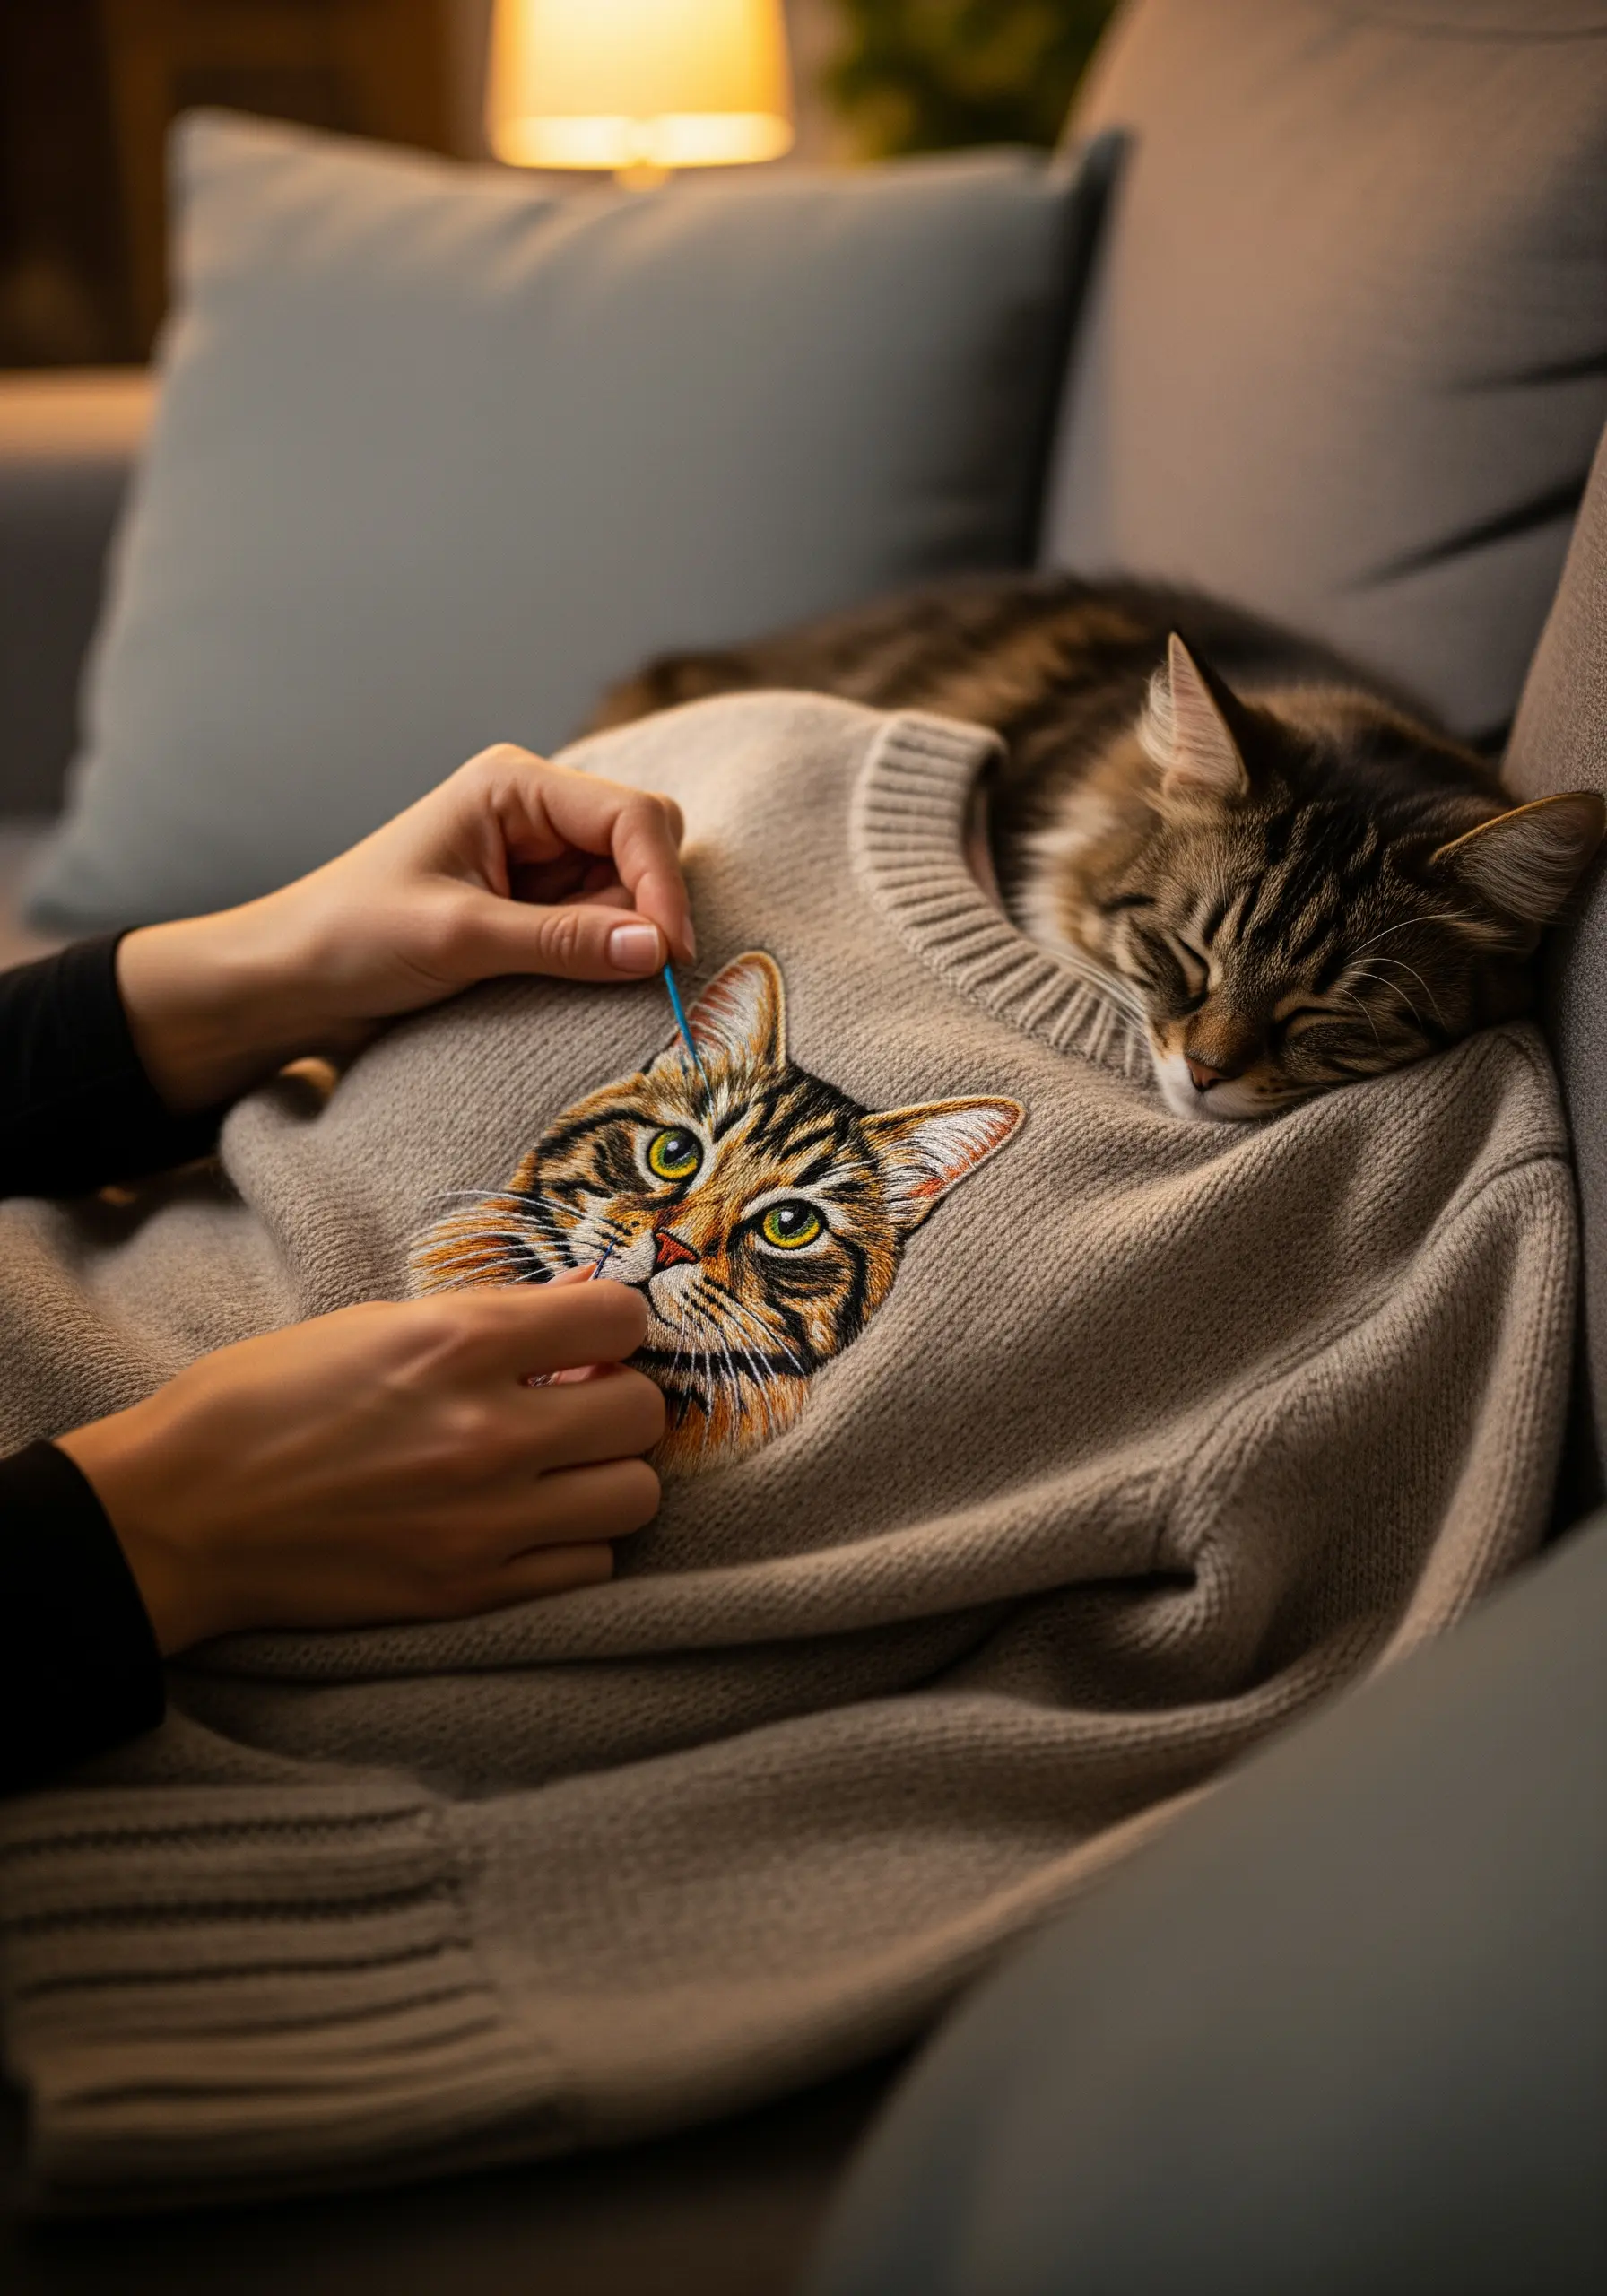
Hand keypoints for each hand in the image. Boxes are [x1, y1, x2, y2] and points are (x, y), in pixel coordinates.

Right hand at [56, 1279, 662, 1653]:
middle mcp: (488, 1430)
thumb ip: (484, 1323)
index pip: (618, 1320)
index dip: (610, 1327)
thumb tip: (577, 1317)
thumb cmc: (261, 1402)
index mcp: (458, 1342)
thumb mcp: (372, 1323)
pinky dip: (574, 1544)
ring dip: (607, 1477)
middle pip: (642, 1411)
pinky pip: (590, 1567)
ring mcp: (485, 1520)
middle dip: (615, 1401)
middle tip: (574, 1406)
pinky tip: (530, 1524)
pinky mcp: (469, 1592)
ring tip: (558, 1471)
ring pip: (635, 1496)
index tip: (586, 1340)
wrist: (178, 1515)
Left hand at [116, 742, 694, 1111]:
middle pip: (643, 843)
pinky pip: (603, 922)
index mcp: (513, 786)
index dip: (662, 884)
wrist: (290, 981)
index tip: (671, 956)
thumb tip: (660, 949)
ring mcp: (538, 858)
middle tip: (632, 973)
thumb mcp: (460, 939)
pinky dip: (606, 954)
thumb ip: (565, 940)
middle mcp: (535, 811)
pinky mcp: (535, 905)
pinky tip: (577, 984)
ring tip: (576, 982)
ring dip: (625, 936)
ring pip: (631, 888)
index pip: (630, 817)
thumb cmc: (351, 939)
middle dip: (648, 906)